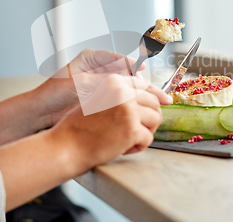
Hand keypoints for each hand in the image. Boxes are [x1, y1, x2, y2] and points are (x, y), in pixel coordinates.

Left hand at [0, 49, 149, 144]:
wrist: (40, 114)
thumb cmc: (55, 93)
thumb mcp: (83, 83)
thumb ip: (108, 79)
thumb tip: (134, 72)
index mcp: (92, 58)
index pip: (120, 58)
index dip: (134, 65)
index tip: (144, 70)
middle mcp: (99, 69)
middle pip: (127, 73)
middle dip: (143, 84)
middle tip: (160, 94)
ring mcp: (101, 84)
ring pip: (127, 87)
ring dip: (140, 95)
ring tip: (156, 102)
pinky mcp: (102, 99)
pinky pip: (121, 98)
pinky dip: (131, 103)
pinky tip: (140, 110)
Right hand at [0, 73, 171, 210]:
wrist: (66, 146)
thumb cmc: (78, 128)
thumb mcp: (97, 100)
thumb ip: (118, 96)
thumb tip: (144, 99)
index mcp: (114, 82)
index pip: (144, 85)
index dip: (157, 94)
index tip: (166, 100)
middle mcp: (123, 92)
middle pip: (154, 102)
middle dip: (150, 117)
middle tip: (138, 129)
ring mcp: (129, 110)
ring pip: (156, 119)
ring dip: (145, 131)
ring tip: (129, 140)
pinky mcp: (131, 129)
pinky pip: (149, 138)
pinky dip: (139, 146)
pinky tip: (124, 148)